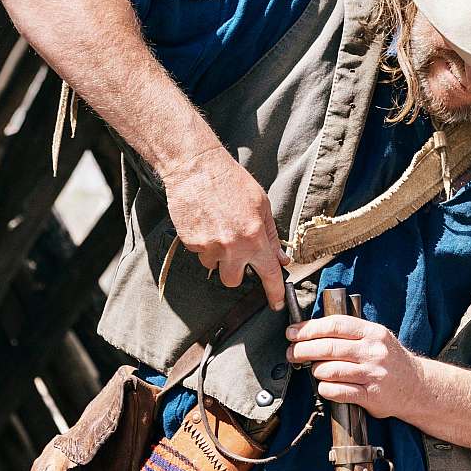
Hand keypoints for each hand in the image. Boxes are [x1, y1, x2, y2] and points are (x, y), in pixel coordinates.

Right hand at [164, 146, 289, 310]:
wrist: (196, 167)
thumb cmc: (231, 181)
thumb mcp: (261, 205)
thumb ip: (271, 235)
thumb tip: (280, 259)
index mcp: (254, 238)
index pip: (268, 274)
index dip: (274, 293)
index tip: (276, 303)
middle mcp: (232, 247)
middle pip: (233, 280)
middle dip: (234, 272)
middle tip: (234, 253)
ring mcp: (209, 246)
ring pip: (213, 266)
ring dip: (217, 255)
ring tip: (217, 228)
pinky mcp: (190, 242)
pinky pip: (199, 252)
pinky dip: (202, 242)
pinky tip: (205, 222)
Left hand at [285, 315, 423, 418]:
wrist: (417, 386)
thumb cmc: (390, 360)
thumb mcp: (377, 338)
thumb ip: (350, 332)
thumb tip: (312, 329)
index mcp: (373, 333)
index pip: (335, 325)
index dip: (309, 328)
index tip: (293, 333)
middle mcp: (373, 352)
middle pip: (329, 347)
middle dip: (303, 350)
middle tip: (293, 353)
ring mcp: (373, 374)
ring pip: (330, 370)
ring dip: (315, 370)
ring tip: (313, 370)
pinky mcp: (371, 396)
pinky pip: (338, 391)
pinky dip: (325, 388)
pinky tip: (324, 386)